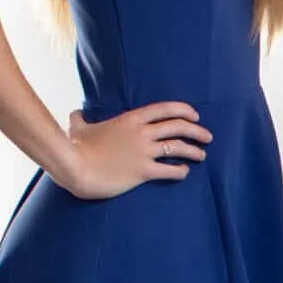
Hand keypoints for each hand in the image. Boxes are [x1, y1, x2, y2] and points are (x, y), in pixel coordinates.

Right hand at [55, 102, 211, 198]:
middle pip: (178, 127)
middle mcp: (142, 133)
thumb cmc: (76, 147)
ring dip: (194, 151)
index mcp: (131, 120)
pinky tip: (183, 173)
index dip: (184, 110)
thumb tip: (74, 113)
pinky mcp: (142, 171)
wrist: (75, 166)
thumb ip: (80, 119)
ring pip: (179, 148)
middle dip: (197, 131)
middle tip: (207, 137)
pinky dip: (180, 172)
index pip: (165, 109)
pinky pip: (169, 170)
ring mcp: (143, 152)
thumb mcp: (78, 128)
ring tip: (201, 155)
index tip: (195, 115)